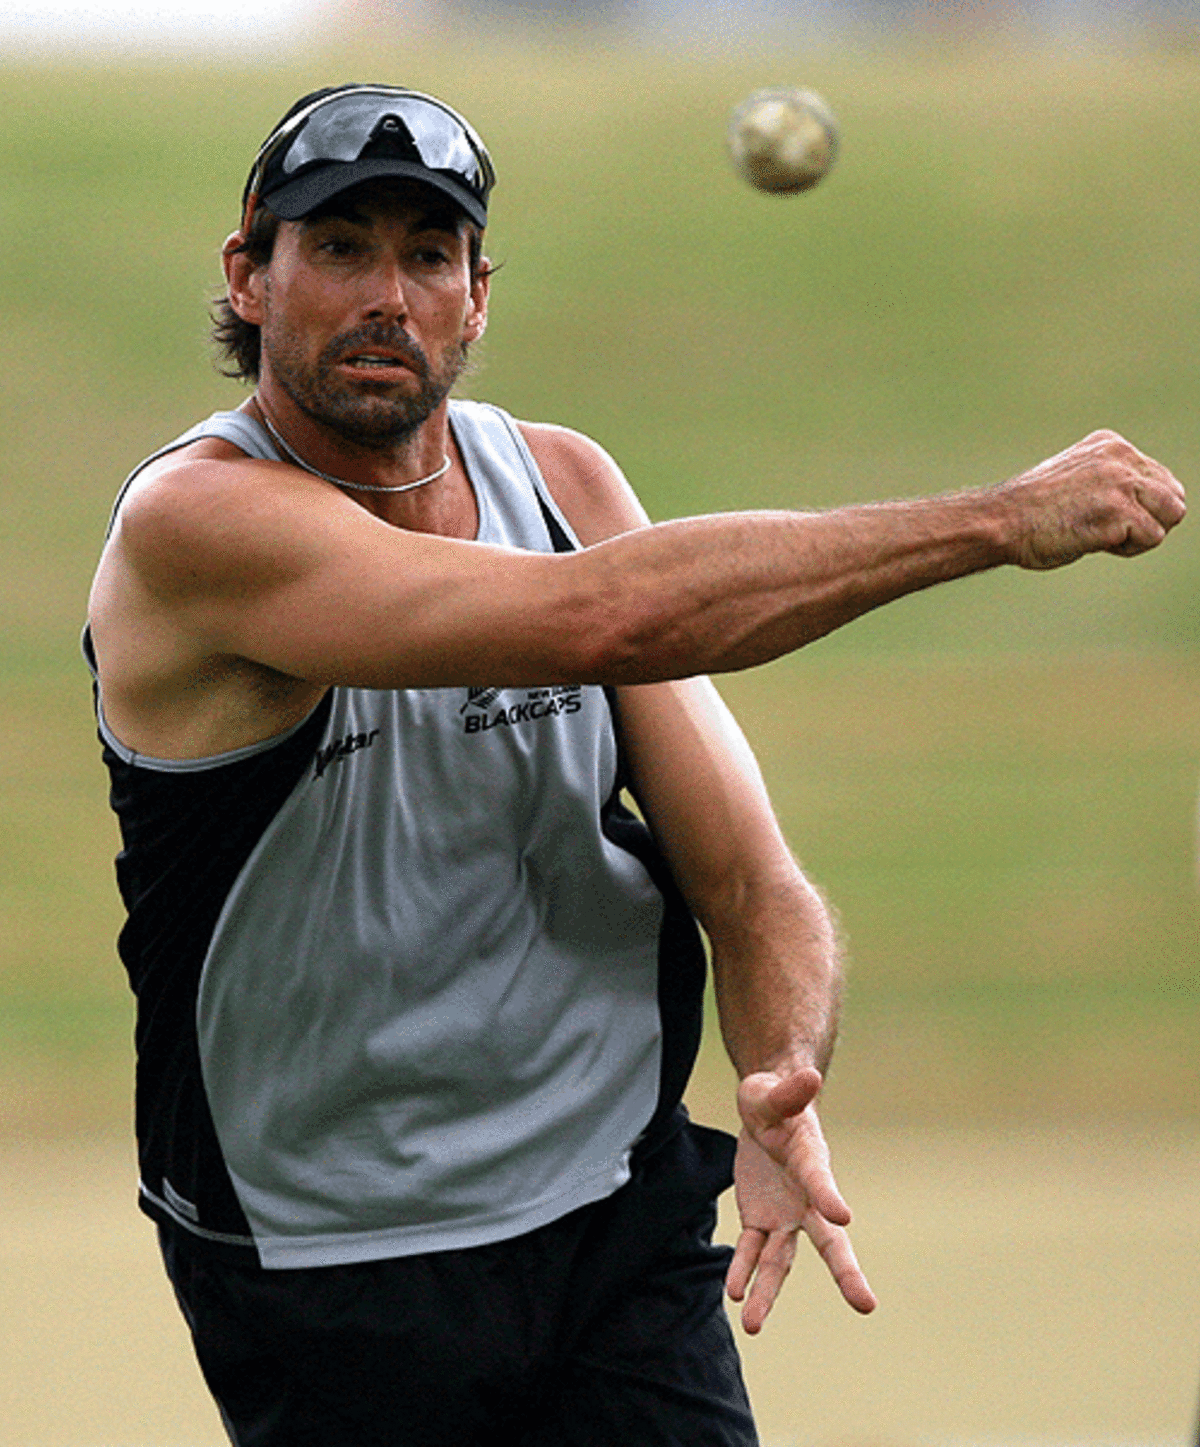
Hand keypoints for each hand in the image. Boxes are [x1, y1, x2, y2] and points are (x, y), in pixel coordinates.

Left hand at [726, 1067, 876, 1333]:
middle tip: (865, 1304)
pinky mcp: (760, 1219)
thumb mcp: (772, 1091)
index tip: (842, 1213)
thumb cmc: (775, 1097)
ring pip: (781, 1259)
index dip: (828, 1194)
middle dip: (844, 1271)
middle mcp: (806, 1196)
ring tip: (752, 1325)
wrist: (766, 1110)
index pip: (820, 1179)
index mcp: (812, 1159)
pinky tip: (733, 1295)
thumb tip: (809, 1075)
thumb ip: (789, 1090)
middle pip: (828, 1240)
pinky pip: (750, 1248)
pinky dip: (741, 1269)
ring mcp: (785, 1212)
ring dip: (767, 1290)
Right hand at [997, 429, 1184, 569]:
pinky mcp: (1118, 511)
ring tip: (1104, 536)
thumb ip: (1111, 482)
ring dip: (1142, 535)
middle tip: (1111, 530)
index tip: (1106, 516)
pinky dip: (1128, 548)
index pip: (1159, 478)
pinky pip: (1152, 537)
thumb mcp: (1077, 480)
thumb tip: (1150, 509)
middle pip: (1173, 496)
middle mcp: (1120, 457)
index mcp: (1110, 444)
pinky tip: (1095, 543)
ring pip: (1171, 515)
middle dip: (1151, 520)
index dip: (1142, 507)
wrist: (1000, 521)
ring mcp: (1121, 483)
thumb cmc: (1031, 512)